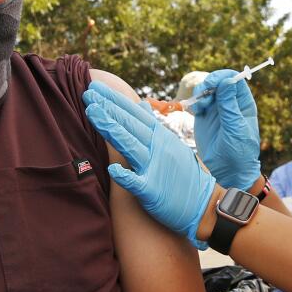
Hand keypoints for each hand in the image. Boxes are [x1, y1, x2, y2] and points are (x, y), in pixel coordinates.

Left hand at [83, 81, 215, 248]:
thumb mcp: (171, 144)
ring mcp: (154, 168)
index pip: (134, 113)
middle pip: (129, 124)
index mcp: (160, 136)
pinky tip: (112, 168)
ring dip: (111, 128)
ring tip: (92, 112)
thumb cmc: (183, 175)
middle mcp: (157, 148)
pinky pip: (136, 182)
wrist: (203, 204)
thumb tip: (141, 104)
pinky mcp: (152, 191)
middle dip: (107, 107)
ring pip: (129, 145)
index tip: (95, 87)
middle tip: (87, 92)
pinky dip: (125, 175)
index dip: (114, 99)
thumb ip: (154, 125)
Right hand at [187, 70, 261, 190]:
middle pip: (218, 81)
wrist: (228, 171)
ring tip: (199, 108)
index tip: (213, 84)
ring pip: (206, 90)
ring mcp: (216, 109)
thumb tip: (227, 81)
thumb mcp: (235, 129)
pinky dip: (194, 102)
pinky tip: (195, 112)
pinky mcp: (204, 116)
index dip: (223, 77)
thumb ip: (229, 106)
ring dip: (200, 93)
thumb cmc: (238, 152)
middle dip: (208, 84)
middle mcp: (230, 103)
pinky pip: (198, 102)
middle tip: (202, 94)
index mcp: (243, 103)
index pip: (235, 80)